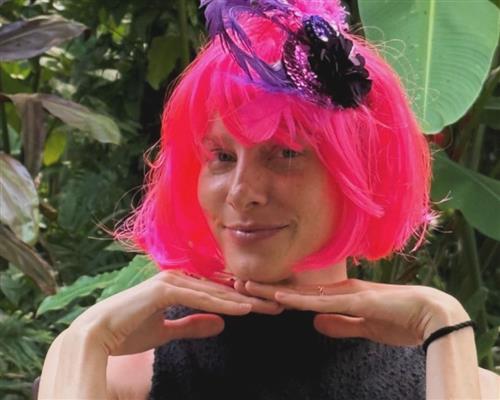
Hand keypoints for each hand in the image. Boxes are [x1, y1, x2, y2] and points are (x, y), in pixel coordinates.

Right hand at [68, 270, 282, 356]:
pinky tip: (244, 310)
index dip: (242, 300)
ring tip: (269, 306)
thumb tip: (220, 324)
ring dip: (243, 299)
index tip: (265, 308)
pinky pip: (200, 298)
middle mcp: (178, 279)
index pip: (217, 293)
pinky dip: (223, 304)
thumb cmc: (128, 331)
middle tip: (278, 303)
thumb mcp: (168, 331)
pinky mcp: (164, 290)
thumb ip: (193, 325)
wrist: (98, 333)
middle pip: (222, 289)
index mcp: (179, 286)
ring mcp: (171, 282)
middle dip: (250, 297)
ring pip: (215, 292)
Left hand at [234, 278, 469, 346]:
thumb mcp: (363, 326)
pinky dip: (300, 300)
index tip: (252, 293)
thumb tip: (315, 324)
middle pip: (293, 290)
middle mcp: (337, 290)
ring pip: (301, 293)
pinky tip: (281, 298)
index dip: (275, 294)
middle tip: (235, 283)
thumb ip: (340, 324)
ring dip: (272, 290)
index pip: (300, 296)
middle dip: (264, 288)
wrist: (431, 314)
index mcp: (338, 296)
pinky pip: (323, 302)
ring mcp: (345, 294)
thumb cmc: (400, 320)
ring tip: (246, 286)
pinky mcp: (356, 301)